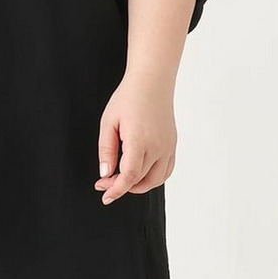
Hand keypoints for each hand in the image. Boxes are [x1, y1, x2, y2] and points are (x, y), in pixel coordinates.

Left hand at [94, 73, 176, 202]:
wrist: (152, 82)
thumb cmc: (128, 98)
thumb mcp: (109, 122)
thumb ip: (106, 150)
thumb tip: (105, 174)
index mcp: (140, 141)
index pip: (129, 177)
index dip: (116, 190)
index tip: (104, 195)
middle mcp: (158, 147)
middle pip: (140, 180)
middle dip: (121, 186)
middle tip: (105, 182)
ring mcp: (168, 147)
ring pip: (156, 180)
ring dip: (138, 185)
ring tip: (121, 179)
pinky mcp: (173, 145)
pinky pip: (166, 170)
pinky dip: (153, 178)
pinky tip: (139, 174)